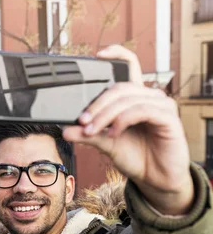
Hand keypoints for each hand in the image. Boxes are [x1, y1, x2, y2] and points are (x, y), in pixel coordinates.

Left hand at [62, 45, 193, 214]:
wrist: (156, 178)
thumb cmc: (136, 156)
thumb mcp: (105, 144)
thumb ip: (87, 134)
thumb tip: (64, 129)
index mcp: (135, 97)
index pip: (129, 66)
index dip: (117, 54)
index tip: (97, 55)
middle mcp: (149, 96)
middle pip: (119, 87)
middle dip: (96, 105)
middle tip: (82, 121)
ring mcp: (161, 105)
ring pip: (127, 99)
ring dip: (104, 115)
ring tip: (92, 131)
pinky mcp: (169, 117)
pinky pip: (141, 110)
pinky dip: (122, 120)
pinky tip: (113, 133)